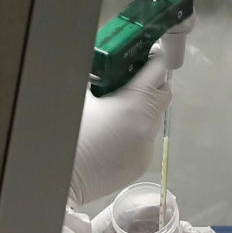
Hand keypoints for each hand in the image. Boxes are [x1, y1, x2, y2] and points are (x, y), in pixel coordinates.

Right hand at [69, 57, 170, 206]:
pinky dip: (134, 134)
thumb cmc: (72, 133)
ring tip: (115, 114)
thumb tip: (100, 66)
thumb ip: (94, 79)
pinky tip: (111, 139)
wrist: (67, 176)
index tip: (148, 55)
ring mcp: (147, 145)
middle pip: (164, 94)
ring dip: (142, 111)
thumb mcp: (80, 98)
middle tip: (132, 83)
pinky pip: (144, 141)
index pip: (158, 70)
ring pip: (154, 119)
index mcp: (135, 101)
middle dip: (153, 85)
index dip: (154, 59)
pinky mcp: (142, 162)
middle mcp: (148, 123)